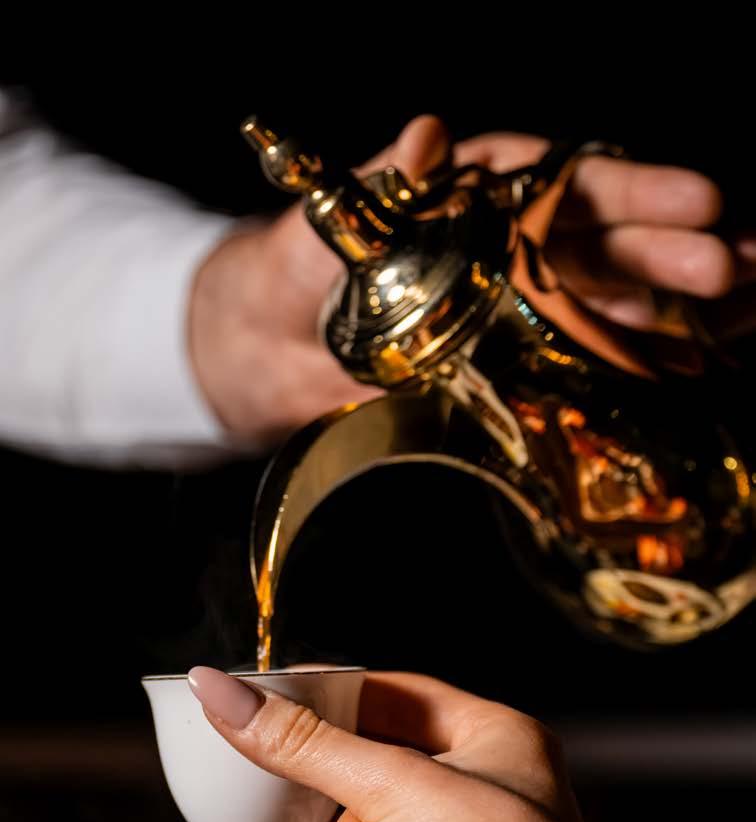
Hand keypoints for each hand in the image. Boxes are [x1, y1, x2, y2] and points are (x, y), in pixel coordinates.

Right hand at [186, 667, 587, 821]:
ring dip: (321, 800)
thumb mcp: (394, 787)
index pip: (397, 692)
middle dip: (319, 747)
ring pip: (379, 806)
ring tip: (258, 791)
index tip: (273, 689)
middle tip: (258, 739)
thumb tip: (220, 694)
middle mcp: (490, 782)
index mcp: (497, 735)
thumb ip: (304, 744)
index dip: (331, 687)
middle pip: (384, 748)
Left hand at [189, 117, 753, 445]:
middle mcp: (508, 245)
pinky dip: (641, 357)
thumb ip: (382, 186)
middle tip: (728, 267)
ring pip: (611, 297)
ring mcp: (515, 307)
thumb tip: (429, 133)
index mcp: (475, 195)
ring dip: (676, 305)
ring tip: (744, 307)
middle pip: (604, 241)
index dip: (630, 191)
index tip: (694, 201)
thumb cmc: (289, 273)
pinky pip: (583, 358)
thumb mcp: (328, 226)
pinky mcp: (509, 364)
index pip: (564, 184)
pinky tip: (697, 356)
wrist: (261, 349)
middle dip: (669, 251)